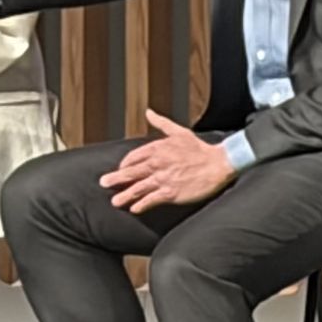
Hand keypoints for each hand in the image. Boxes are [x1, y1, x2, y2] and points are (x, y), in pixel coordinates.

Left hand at [99, 109, 235, 212]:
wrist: (218, 164)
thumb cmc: (200, 149)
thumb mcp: (179, 131)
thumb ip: (161, 123)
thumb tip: (149, 112)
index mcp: (158, 148)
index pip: (134, 157)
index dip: (125, 164)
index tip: (121, 169)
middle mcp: (157, 164)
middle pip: (131, 172)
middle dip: (116, 179)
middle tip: (104, 183)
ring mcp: (163, 179)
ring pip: (138, 188)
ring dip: (125, 195)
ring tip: (115, 201)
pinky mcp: (171, 192)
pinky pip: (152, 199)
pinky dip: (142, 204)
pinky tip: (135, 209)